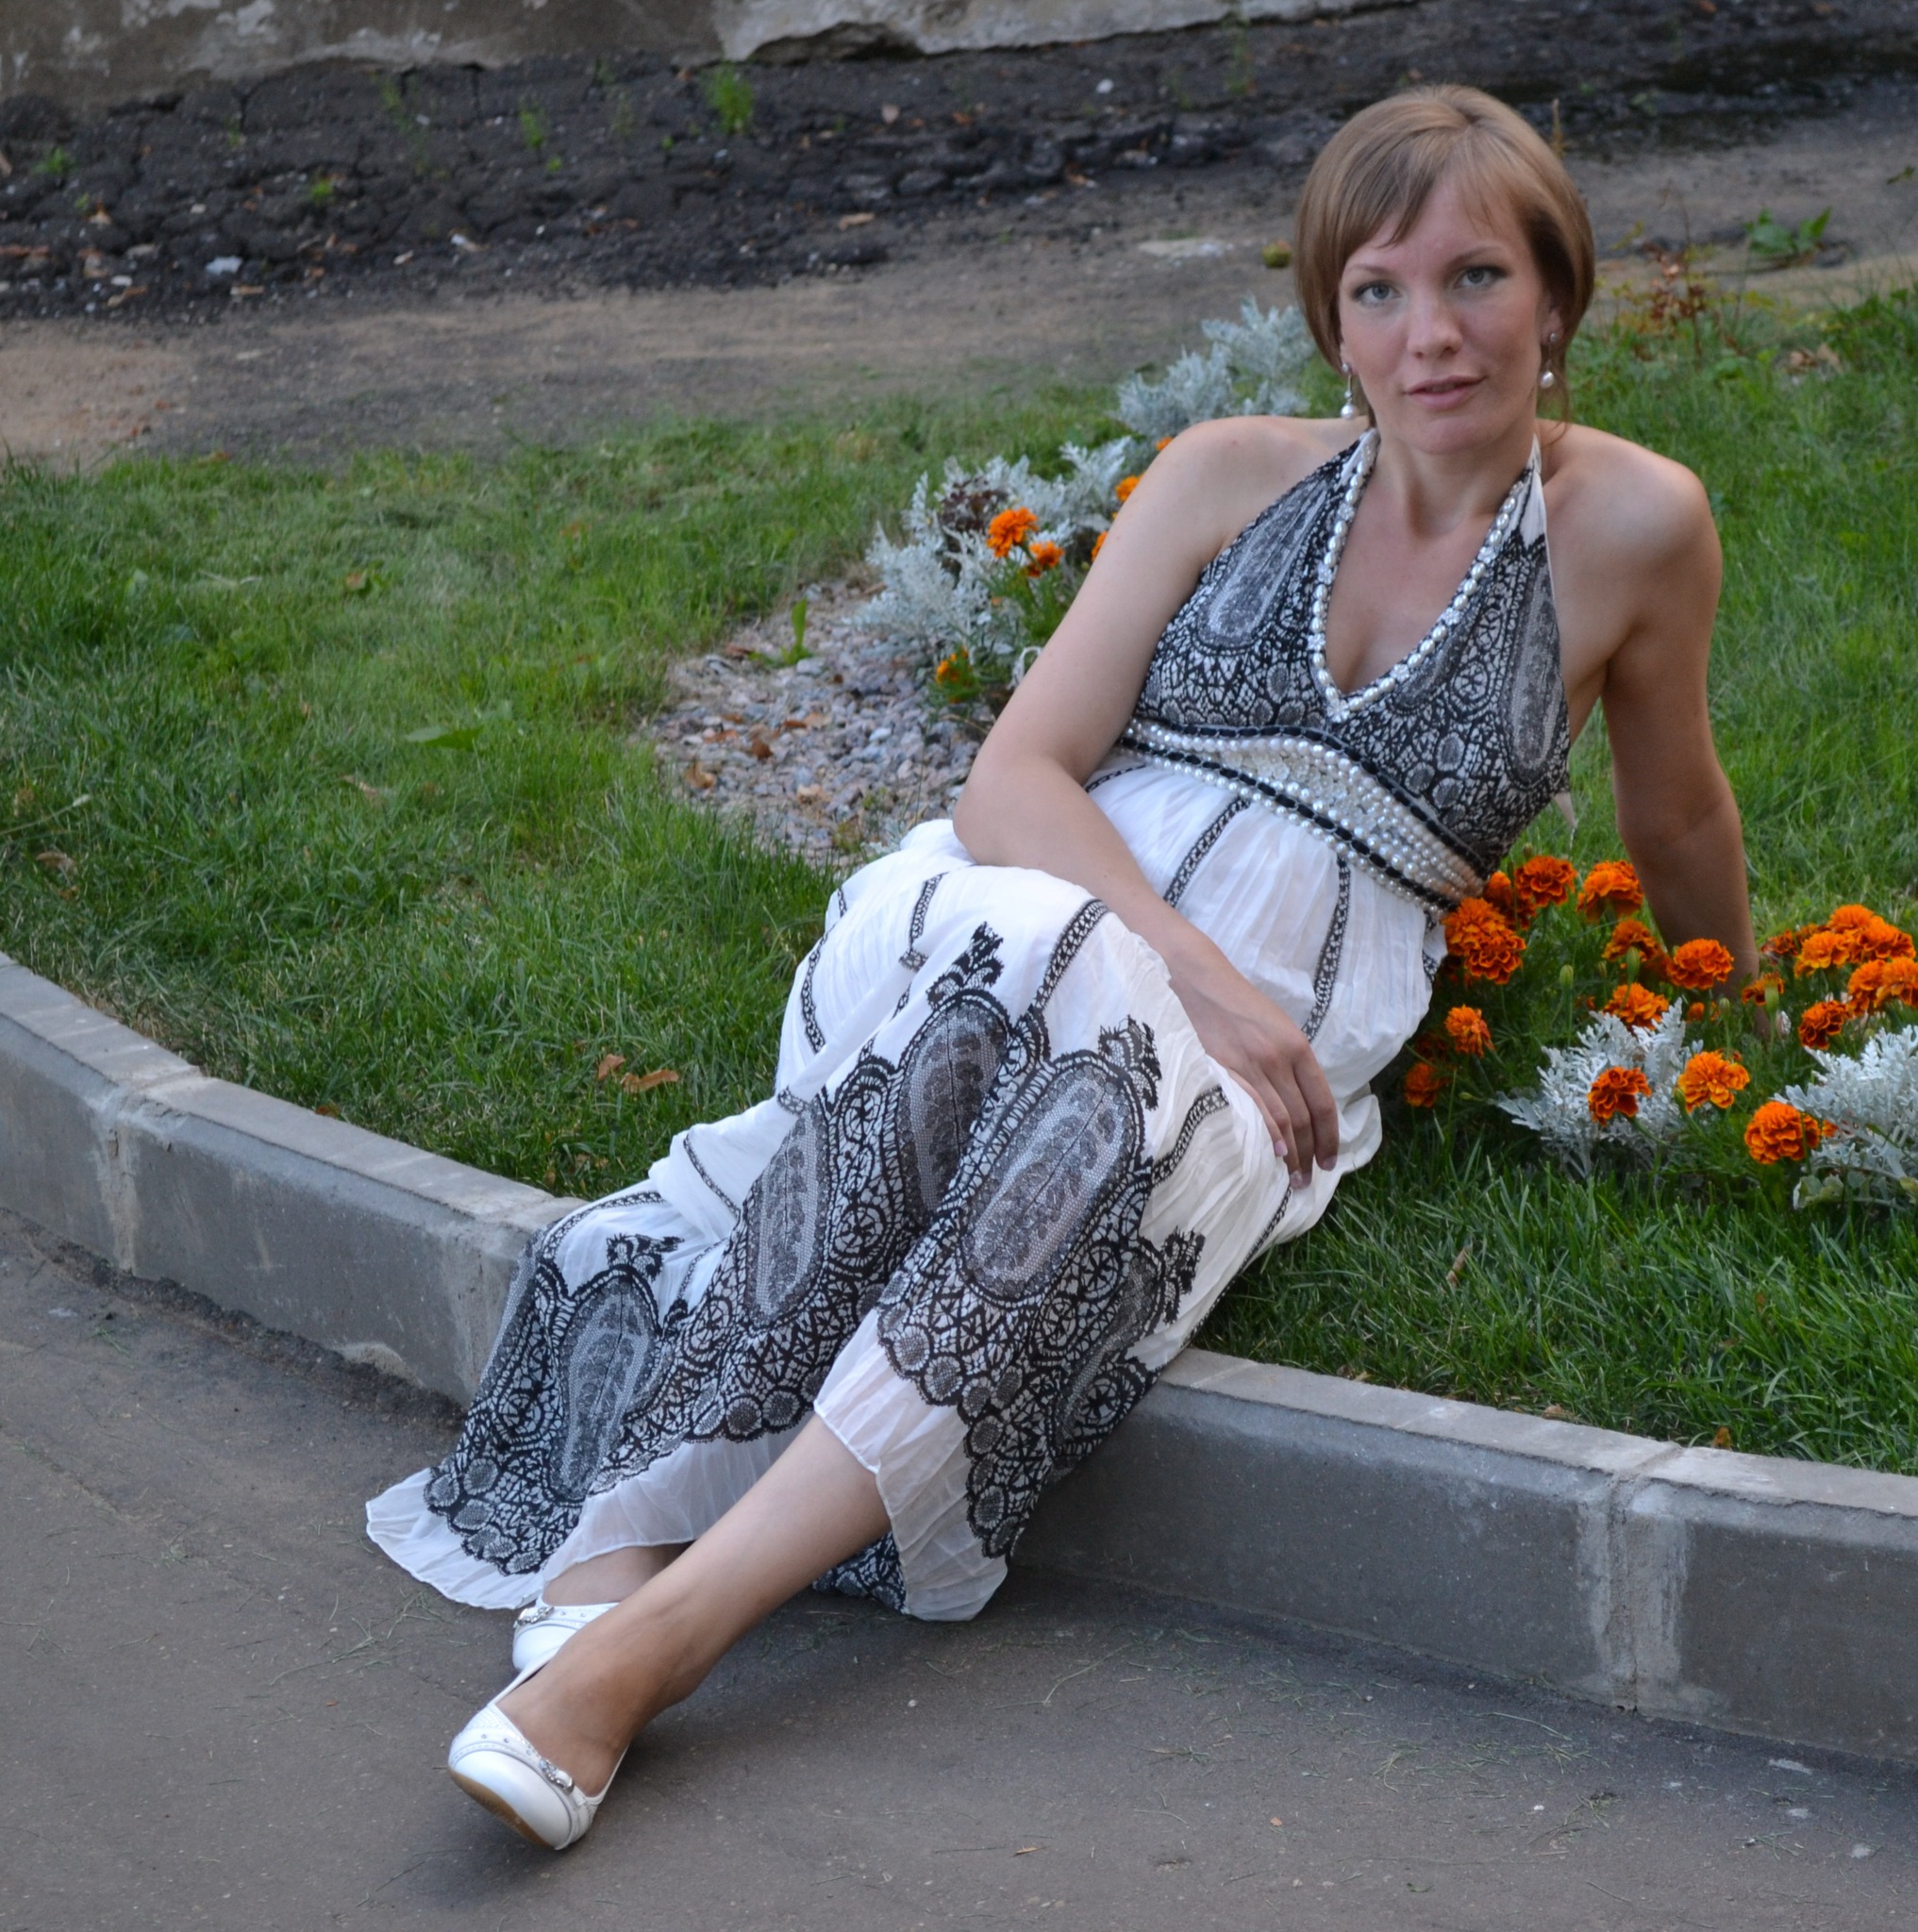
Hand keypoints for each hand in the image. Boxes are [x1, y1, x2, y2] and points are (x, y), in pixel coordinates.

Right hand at [1170, 952, 1338, 1182]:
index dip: (1330, 1136)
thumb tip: (1298, 1105)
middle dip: (1310, 1153)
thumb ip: (1289, 1063)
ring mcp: (1249, 1065)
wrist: (1195, 980)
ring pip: (1280, 1120)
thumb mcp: (1273, 1028)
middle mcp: (1278, 1058)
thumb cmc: (1235, 1004)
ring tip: (1290, 1177)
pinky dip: (1264, 1135)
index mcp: (1297, 1047)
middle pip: (1303, 1117)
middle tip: (1308, 1179)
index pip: (1322, 1102)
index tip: (1330, 1160)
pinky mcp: (1221, 1069)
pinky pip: (1249, 1109)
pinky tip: (1269, 1154)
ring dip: (1289, 1154)